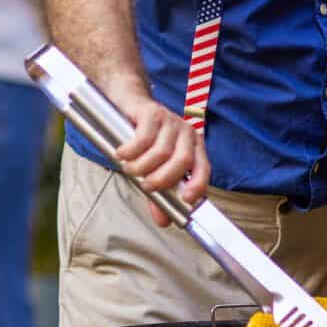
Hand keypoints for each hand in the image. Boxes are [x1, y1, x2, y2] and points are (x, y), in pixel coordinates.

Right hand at [111, 91, 209, 228]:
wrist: (128, 105)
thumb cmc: (144, 140)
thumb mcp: (153, 169)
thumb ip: (159, 194)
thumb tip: (163, 221)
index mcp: (194, 148)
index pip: (203, 168)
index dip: (197, 185)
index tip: (185, 199)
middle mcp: (186, 133)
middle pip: (182, 161)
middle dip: (163, 179)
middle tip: (146, 185)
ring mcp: (170, 121)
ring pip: (161, 152)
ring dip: (142, 167)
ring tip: (130, 169)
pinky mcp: (152, 113)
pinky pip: (143, 138)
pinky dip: (131, 151)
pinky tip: (122, 154)